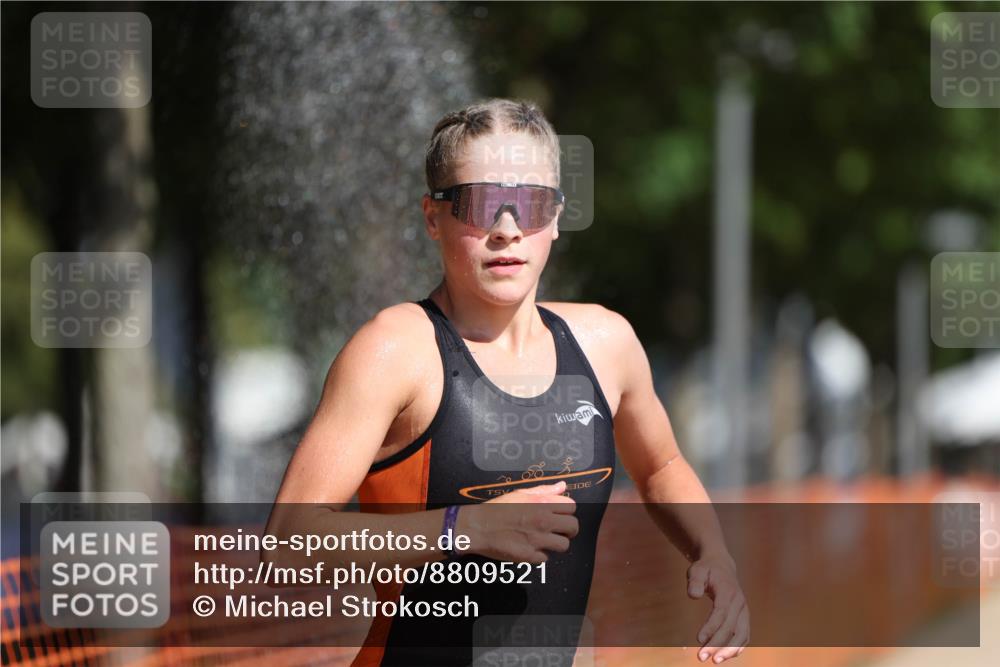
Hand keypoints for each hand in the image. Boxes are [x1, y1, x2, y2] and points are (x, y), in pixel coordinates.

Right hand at [456, 480, 578, 562]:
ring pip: (564, 545)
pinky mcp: (529, 556)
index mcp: (542, 503)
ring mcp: (537, 539)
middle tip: (558, 530)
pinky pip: (545, 558)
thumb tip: (563, 486)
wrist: (477, 526)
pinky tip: (529, 548)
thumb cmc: (497, 508)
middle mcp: (543, 521)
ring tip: (545, 540)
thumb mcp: (520, 493)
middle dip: (568, 529)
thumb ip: (544, 490)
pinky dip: (539, 554)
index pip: (571, 507)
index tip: (559, 514)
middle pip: (573, 527)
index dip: (566, 511)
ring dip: (556, 543)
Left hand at [688, 553, 748, 662]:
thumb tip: (692, 595)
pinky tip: (725, 656)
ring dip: (729, 650)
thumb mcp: (697, 570)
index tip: (699, 639)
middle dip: (717, 644)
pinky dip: (736, 648)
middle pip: (731, 627)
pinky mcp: (743, 618)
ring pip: (741, 635)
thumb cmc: (706, 569)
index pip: (721, 612)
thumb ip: (694, 581)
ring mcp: (744, 611)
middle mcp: (739, 603)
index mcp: (728, 591)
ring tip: (714, 661)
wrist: (722, 565)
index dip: (711, 627)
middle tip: (702, 657)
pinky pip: (744, 635)